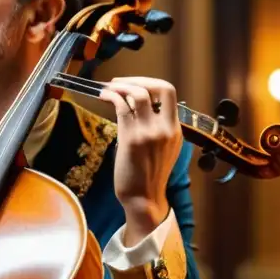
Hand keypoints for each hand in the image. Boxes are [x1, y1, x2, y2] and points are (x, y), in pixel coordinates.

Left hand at [97, 76, 182, 241]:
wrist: (143, 199)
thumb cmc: (148, 175)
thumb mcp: (162, 148)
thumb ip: (156, 126)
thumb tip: (137, 103)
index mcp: (176, 130)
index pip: (169, 93)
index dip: (151, 82)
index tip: (136, 83)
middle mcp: (165, 128)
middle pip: (159, 87)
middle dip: (138, 79)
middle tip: (120, 81)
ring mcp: (149, 133)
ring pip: (138, 94)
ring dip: (121, 86)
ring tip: (108, 88)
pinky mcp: (131, 139)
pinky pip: (121, 108)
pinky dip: (112, 97)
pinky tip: (104, 96)